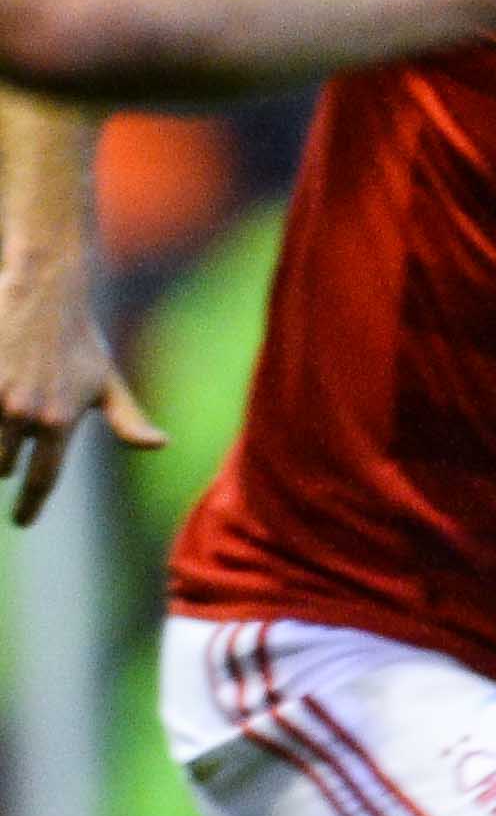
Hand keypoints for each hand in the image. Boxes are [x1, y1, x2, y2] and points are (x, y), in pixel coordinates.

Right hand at [0, 252, 162, 525]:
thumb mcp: (106, 383)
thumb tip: (160, 445)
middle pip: (3, 465)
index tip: (21, 521)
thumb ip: (127, 420)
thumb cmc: (79, 341)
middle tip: (14, 450)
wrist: (43, 294)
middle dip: (7, 462)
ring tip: (10, 416)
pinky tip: (4, 399)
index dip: (30, 506)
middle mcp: (23, 414)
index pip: (43, 479)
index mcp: (59, 422)